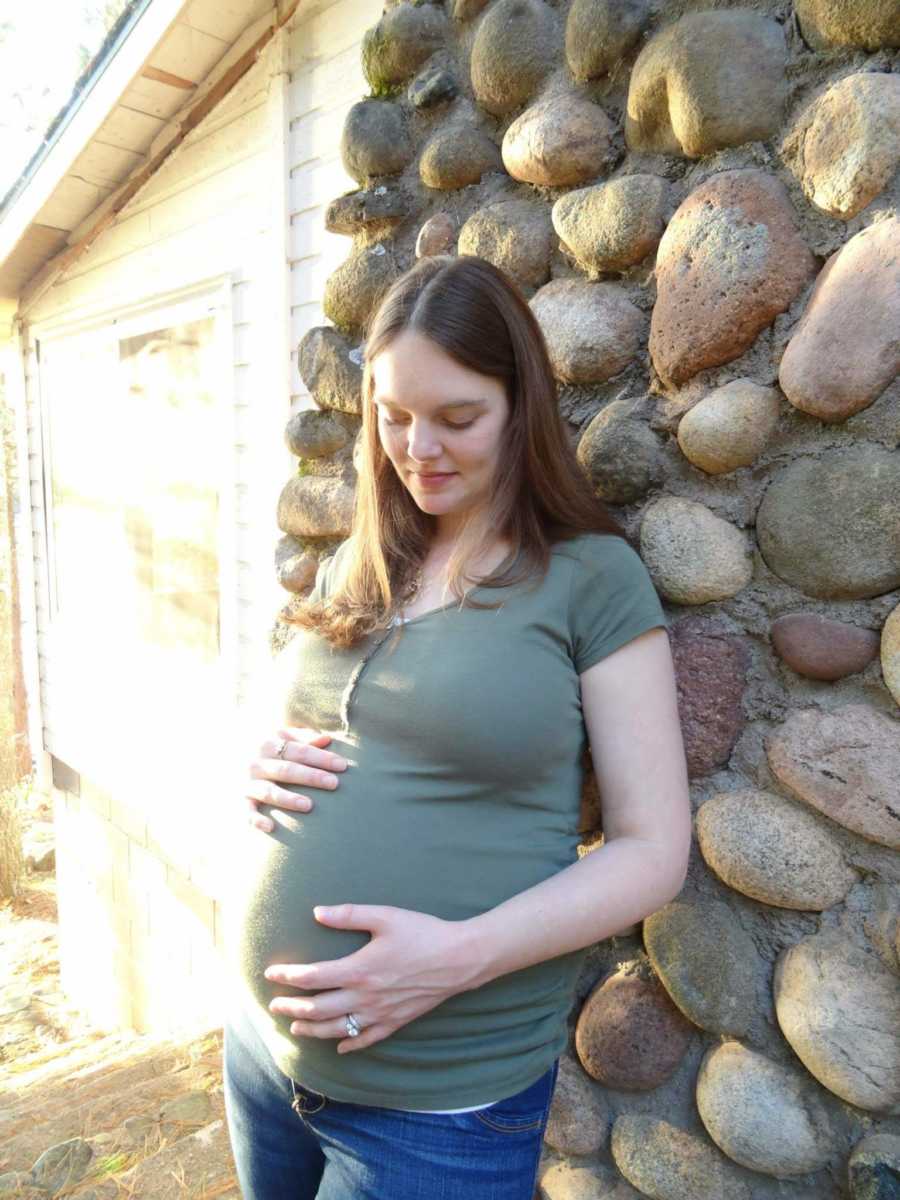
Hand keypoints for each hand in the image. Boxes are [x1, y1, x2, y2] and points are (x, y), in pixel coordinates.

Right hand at [246, 727, 347, 832]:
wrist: (226, 762)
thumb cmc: (266, 752)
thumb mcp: (280, 739)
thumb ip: (303, 738)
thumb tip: (327, 739)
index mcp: (268, 743)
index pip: (300, 750)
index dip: (321, 757)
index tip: (343, 765)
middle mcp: (256, 763)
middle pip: (287, 769)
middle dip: (311, 776)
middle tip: (334, 783)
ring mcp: (247, 783)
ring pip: (268, 791)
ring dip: (288, 798)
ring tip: (309, 806)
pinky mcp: (240, 802)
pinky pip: (247, 812)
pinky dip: (256, 819)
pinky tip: (271, 827)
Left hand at [265, 904, 475, 1052]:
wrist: (460, 958)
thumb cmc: (423, 932)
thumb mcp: (385, 916)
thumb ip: (348, 915)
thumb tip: (316, 912)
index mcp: (359, 969)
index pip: (312, 977)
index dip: (288, 976)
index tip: (271, 973)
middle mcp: (365, 997)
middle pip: (318, 1009)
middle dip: (292, 1008)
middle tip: (274, 1006)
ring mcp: (380, 1013)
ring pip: (337, 1029)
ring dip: (312, 1029)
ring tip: (296, 1027)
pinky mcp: (396, 1022)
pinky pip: (367, 1039)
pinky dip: (349, 1044)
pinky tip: (340, 1045)